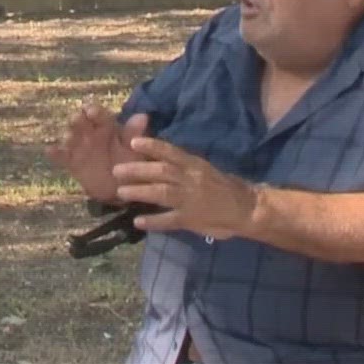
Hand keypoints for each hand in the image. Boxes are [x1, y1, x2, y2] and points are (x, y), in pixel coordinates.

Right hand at [47, 104, 146, 202]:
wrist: (121, 187)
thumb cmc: (130, 162)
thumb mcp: (134, 149)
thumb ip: (134, 134)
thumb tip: (143, 116)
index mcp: (106, 126)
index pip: (98, 114)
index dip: (94, 111)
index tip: (91, 111)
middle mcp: (90, 133)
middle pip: (80, 122)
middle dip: (77, 120)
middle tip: (76, 120)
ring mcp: (80, 147)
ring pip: (70, 137)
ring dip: (68, 136)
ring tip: (68, 138)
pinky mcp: (72, 162)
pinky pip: (61, 156)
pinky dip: (55, 153)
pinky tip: (50, 150)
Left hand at [112, 136, 256, 240]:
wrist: (248, 208)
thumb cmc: (224, 188)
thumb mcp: (205, 170)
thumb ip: (185, 167)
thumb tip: (159, 161)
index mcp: (195, 165)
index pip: (171, 152)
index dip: (152, 146)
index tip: (133, 142)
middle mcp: (191, 179)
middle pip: (161, 171)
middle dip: (137, 169)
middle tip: (116, 170)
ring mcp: (191, 199)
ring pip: (161, 192)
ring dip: (140, 191)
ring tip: (121, 192)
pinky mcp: (192, 219)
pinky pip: (169, 220)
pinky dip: (153, 221)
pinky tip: (138, 221)